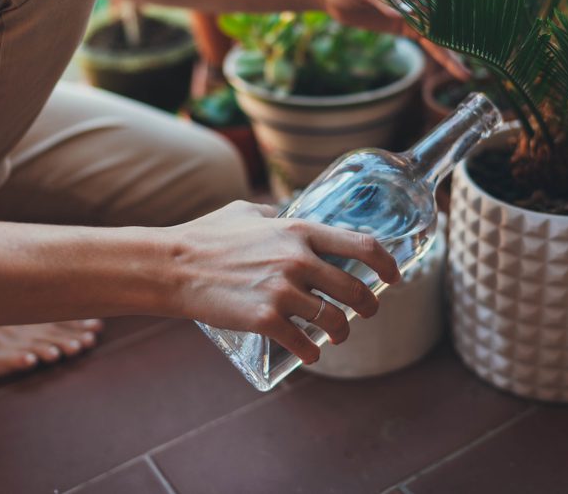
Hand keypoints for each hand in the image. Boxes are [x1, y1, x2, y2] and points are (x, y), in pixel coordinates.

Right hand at [168, 201, 400, 363]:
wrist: (174, 266)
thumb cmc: (206, 237)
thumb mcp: (245, 212)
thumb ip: (271, 214)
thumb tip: (282, 215)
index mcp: (299, 229)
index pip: (362, 245)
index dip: (386, 263)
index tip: (393, 275)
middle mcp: (299, 259)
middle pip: (356, 289)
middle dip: (369, 305)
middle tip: (368, 312)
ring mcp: (283, 291)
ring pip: (335, 320)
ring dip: (343, 332)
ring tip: (340, 335)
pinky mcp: (266, 320)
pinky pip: (304, 343)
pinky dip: (312, 353)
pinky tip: (311, 354)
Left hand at [317, 0, 470, 79]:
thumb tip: (401, 12)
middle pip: (449, 8)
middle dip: (469, 21)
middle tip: (493, 36)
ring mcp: (417, 11)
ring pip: (442, 31)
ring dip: (457, 50)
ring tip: (471, 71)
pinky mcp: (410, 27)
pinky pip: (431, 43)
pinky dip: (444, 56)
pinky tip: (459, 71)